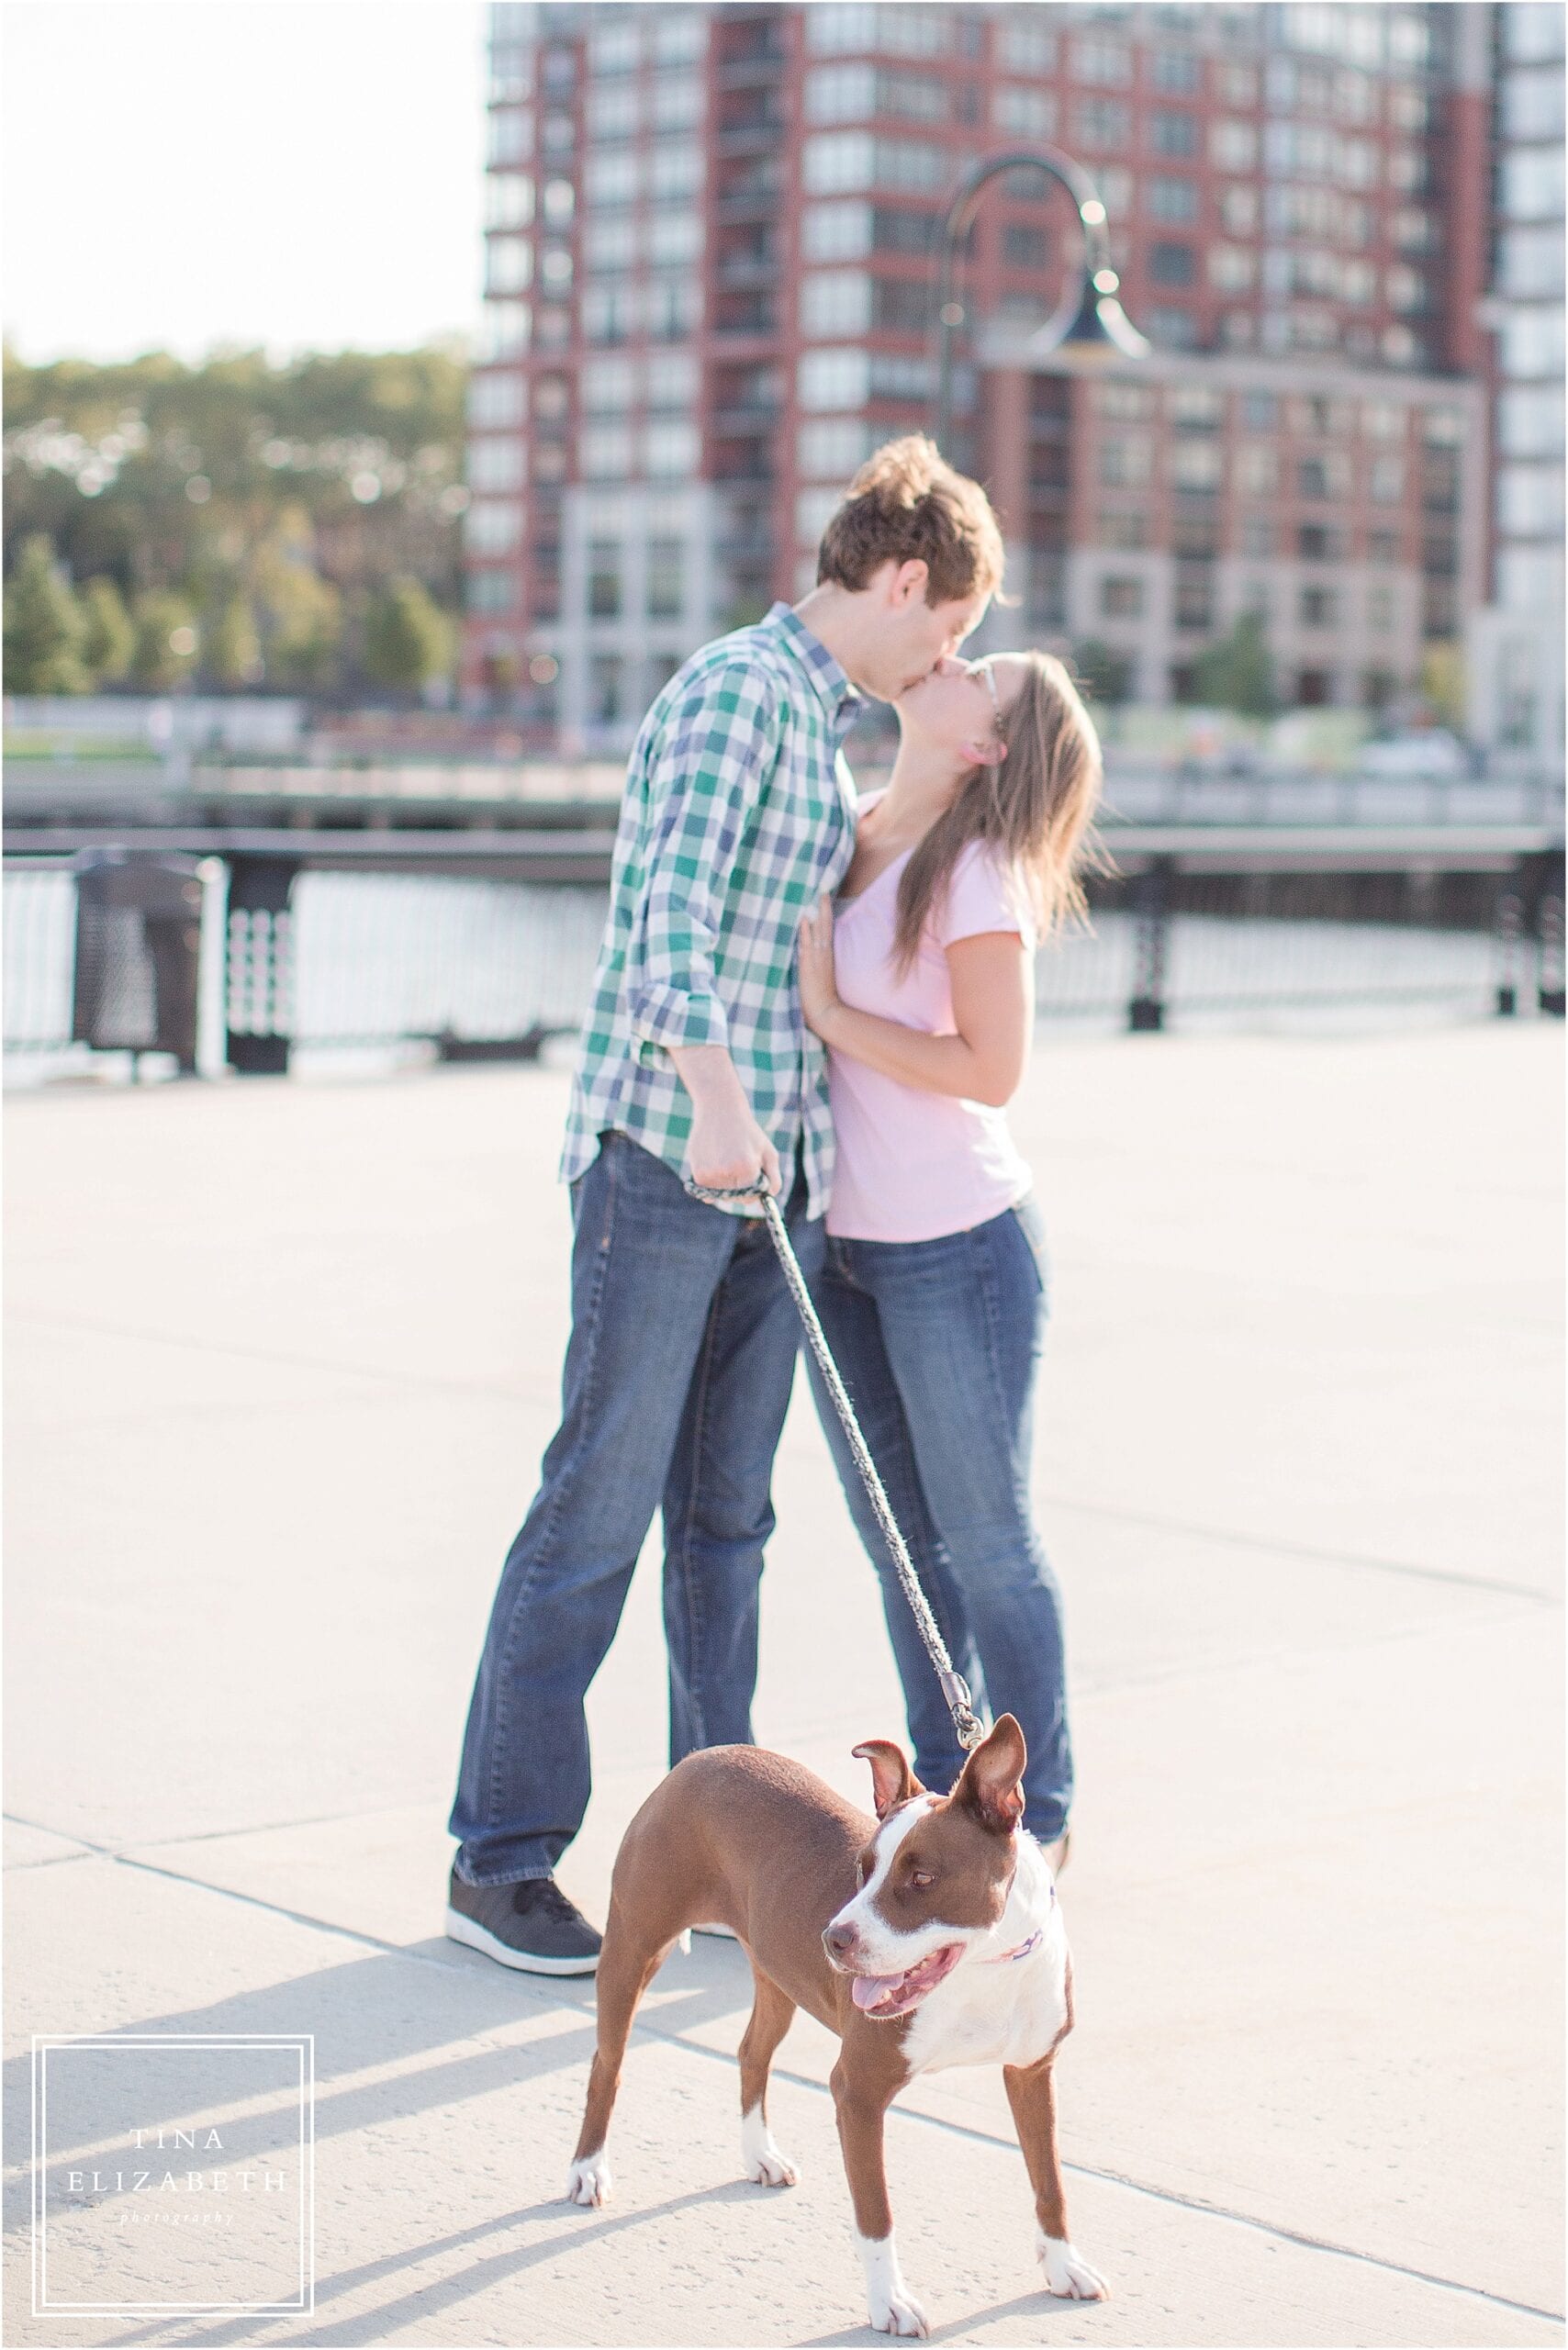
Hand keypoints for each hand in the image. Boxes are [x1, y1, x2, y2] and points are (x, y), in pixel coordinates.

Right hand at [688, 1099, 780, 1195]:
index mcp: (747, 1168)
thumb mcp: (767, 1151)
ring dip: (724, 1185)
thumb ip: (773, 1178)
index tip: (750, 1177)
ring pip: (720, 1195)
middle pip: (735, 1198)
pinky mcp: (698, 1172)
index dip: (752, 1190)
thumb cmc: (747, 1132)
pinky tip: (715, 1162)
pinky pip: (706, 1190)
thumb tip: (771, 1197)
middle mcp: (727, 1172)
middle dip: (739, 1188)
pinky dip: (711, 1182)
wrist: (719, 1109)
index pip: (750, 1197)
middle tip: (737, 1165)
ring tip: (726, 1161)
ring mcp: (710, 1173)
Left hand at [797, 896, 841, 1040]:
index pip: (827, 931)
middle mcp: (824, 954)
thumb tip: (807, 950)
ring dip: (816, 915)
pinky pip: (807, 946)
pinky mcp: (808, 966)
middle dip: (824, 908)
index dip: (826, 914)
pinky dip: (805, 933)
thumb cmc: (821, 998)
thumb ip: (816, 962)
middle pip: (825, 926)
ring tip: (816, 898)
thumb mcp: (820, 976)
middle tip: (822, 890)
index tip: (824, 898)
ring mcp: (817, 959)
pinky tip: (803, 921)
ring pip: (818, 932)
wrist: (826, 1012)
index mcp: (827, 956)